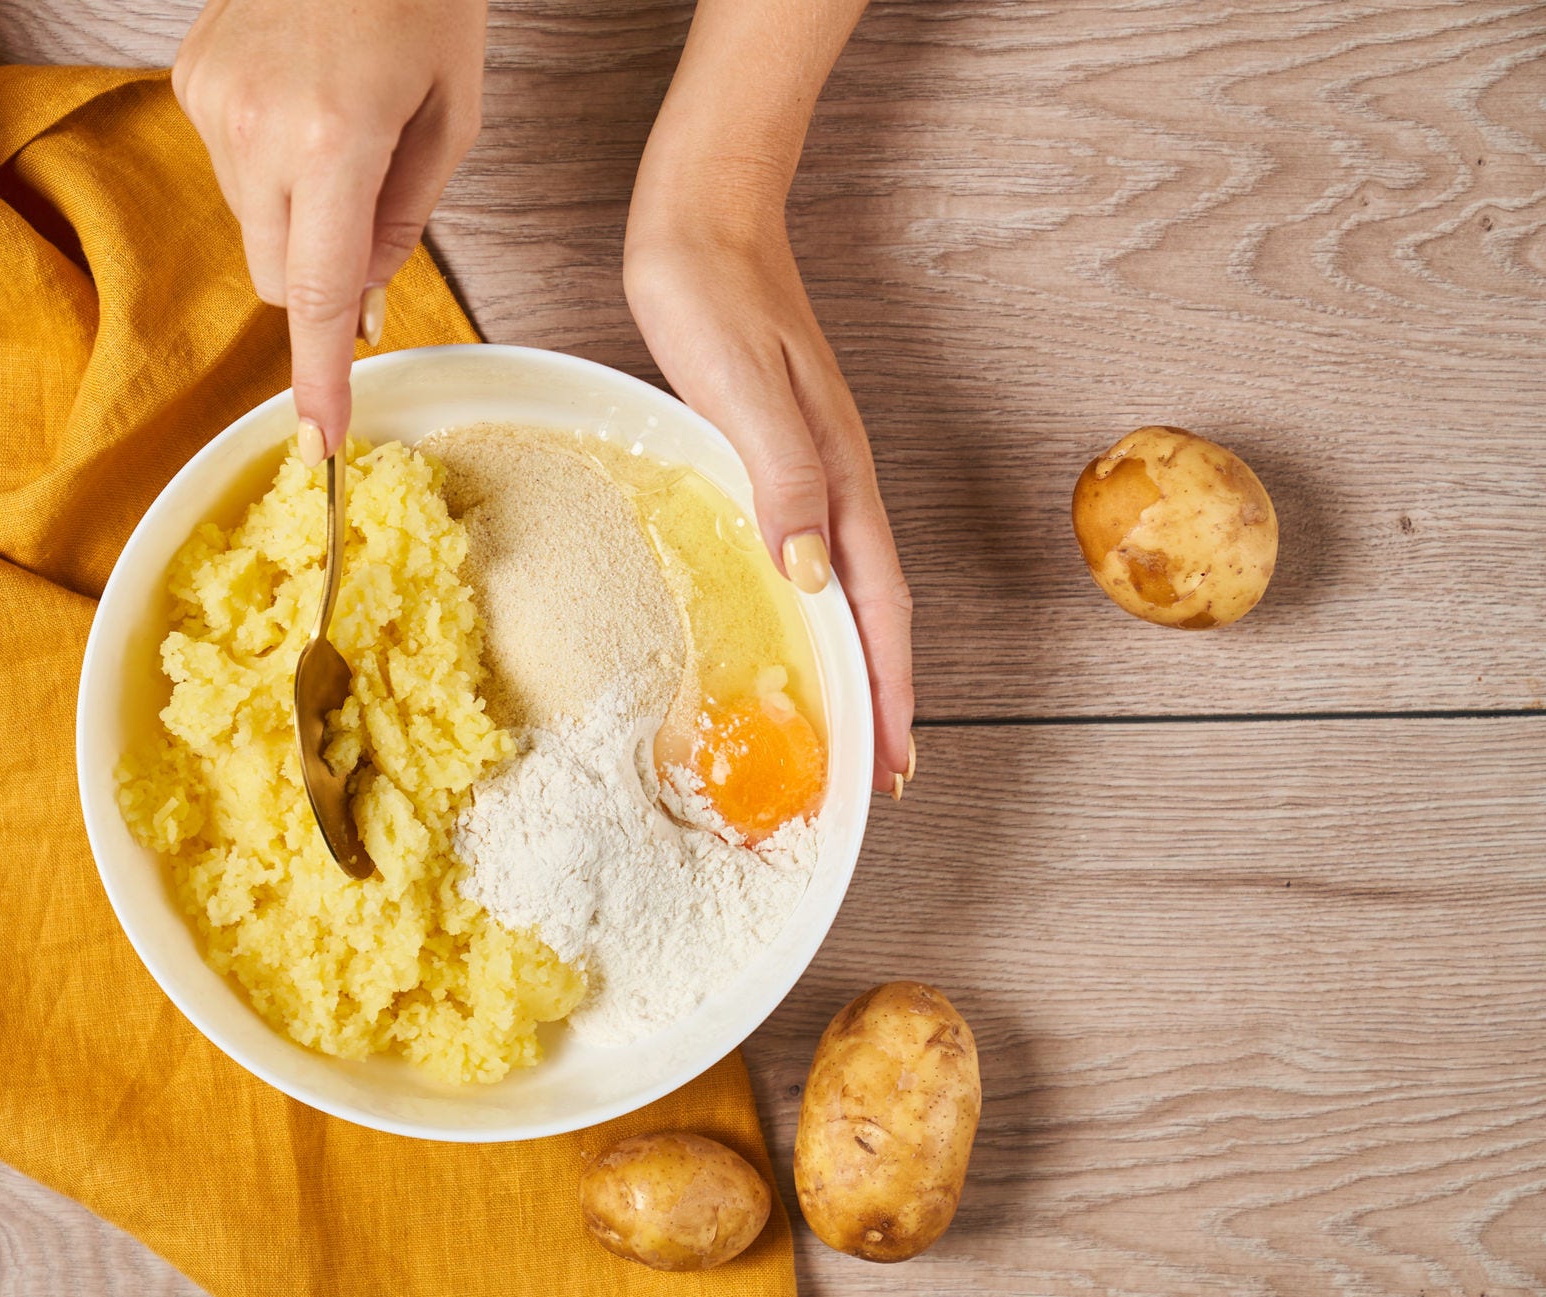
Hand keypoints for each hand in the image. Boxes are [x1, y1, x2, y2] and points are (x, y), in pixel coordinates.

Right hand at [173, 0, 485, 463]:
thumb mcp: (451, 118)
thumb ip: (401, 224)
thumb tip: (352, 304)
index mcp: (334, 141)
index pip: (312, 295)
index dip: (316, 377)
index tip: (317, 441)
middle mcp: (255, 127)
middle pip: (274, 274)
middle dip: (318, 272)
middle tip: (371, 202)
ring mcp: (210, 100)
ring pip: (250, 223)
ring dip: (295, 208)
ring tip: (339, 122)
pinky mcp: (188, 78)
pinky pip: (228, 166)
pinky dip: (268, 160)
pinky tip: (302, 97)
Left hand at [625, 204, 915, 796]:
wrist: (704, 223)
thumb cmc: (715, 297)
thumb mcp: (743, 388)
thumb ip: (783, 477)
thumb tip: (812, 576)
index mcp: (837, 472)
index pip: (877, 603)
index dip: (887, 685)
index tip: (893, 761)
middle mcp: (836, 479)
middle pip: (876, 607)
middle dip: (884, 691)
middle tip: (881, 772)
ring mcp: (813, 466)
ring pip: (850, 584)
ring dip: (856, 656)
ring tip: (851, 721)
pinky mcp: (779, 453)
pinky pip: (814, 551)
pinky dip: (820, 606)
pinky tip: (797, 621)